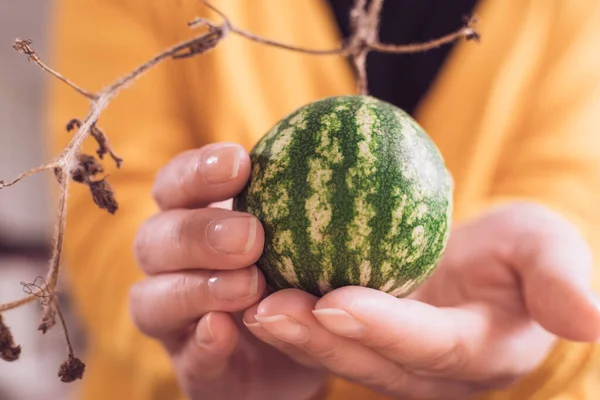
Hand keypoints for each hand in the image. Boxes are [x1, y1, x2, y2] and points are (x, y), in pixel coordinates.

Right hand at [128, 143, 326, 399]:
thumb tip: (339, 142)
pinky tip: (224, 330)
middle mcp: (171, 266)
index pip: (175, 185)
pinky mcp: (191, 367)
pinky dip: (203, 341)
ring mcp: (175, 320)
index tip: (239, 163)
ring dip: (198, 288)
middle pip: (154, 238)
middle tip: (250, 236)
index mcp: (193, 220)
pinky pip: (185, 355)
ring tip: (250, 285)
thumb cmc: (293, 276)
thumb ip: (301, 200)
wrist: (294, 353)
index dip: (196, 172)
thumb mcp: (301, 234)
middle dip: (197, 232)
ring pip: (152, 298)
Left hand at [243, 203, 599, 398]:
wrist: (488, 268)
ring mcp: (390, 358)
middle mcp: (424, 369)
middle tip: (266, 307)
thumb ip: (561, 283)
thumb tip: (593, 321)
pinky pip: (322, 330)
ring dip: (290, 331)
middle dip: (316, 340)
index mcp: (472, 353)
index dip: (384, 328)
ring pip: (335, 352)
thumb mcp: (547, 251)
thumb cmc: (521, 255)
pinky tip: (250, 284)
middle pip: (367, 360)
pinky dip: (289, 312)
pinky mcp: (365, 337)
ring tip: (245, 301)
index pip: (427, 346)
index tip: (337, 303)